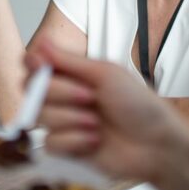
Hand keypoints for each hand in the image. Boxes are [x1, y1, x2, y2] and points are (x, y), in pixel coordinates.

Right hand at [27, 38, 188, 184]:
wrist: (156, 145)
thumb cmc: (139, 105)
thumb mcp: (105, 74)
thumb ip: (68, 61)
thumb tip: (41, 40)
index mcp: (74, 75)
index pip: (35, 65)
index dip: (33, 65)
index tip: (41, 66)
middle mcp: (65, 97)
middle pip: (32, 90)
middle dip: (60, 93)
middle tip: (90, 97)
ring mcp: (65, 123)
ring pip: (40, 117)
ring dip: (71, 119)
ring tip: (97, 124)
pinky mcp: (67, 149)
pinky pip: (50, 143)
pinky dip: (73, 141)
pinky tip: (95, 142)